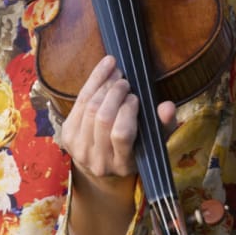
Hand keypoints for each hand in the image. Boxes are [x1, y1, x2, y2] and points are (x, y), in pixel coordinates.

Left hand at [58, 55, 176, 188]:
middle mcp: (98, 161)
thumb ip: (164, 124)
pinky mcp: (67, 135)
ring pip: (89, 109)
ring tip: (116, 75)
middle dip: (114, 94)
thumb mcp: (154, 140)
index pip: (121, 134)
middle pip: (103, 119)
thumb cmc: (135, 148)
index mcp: (122, 165)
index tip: (136, 98)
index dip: (127, 111)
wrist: (103, 163)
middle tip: (125, 82)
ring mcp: (79, 149)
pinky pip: (78, 103)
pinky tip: (104, 69)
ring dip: (103, 86)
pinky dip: (92, 82)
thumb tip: (168, 106)